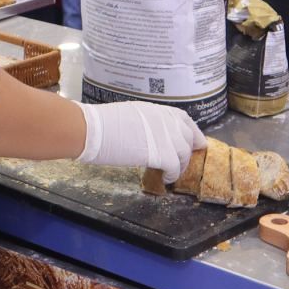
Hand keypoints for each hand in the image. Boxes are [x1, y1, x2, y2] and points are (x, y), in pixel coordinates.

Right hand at [76, 101, 206, 183]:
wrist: (93, 130)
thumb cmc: (102, 123)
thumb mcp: (130, 114)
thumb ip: (147, 123)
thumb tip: (151, 134)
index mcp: (157, 110)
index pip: (183, 119)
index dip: (192, 132)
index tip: (195, 141)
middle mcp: (166, 120)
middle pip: (188, 136)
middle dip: (187, 150)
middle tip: (182, 162)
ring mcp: (166, 136)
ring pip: (185, 153)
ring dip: (180, 165)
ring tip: (171, 172)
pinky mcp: (162, 154)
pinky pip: (176, 167)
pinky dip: (173, 175)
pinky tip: (166, 178)